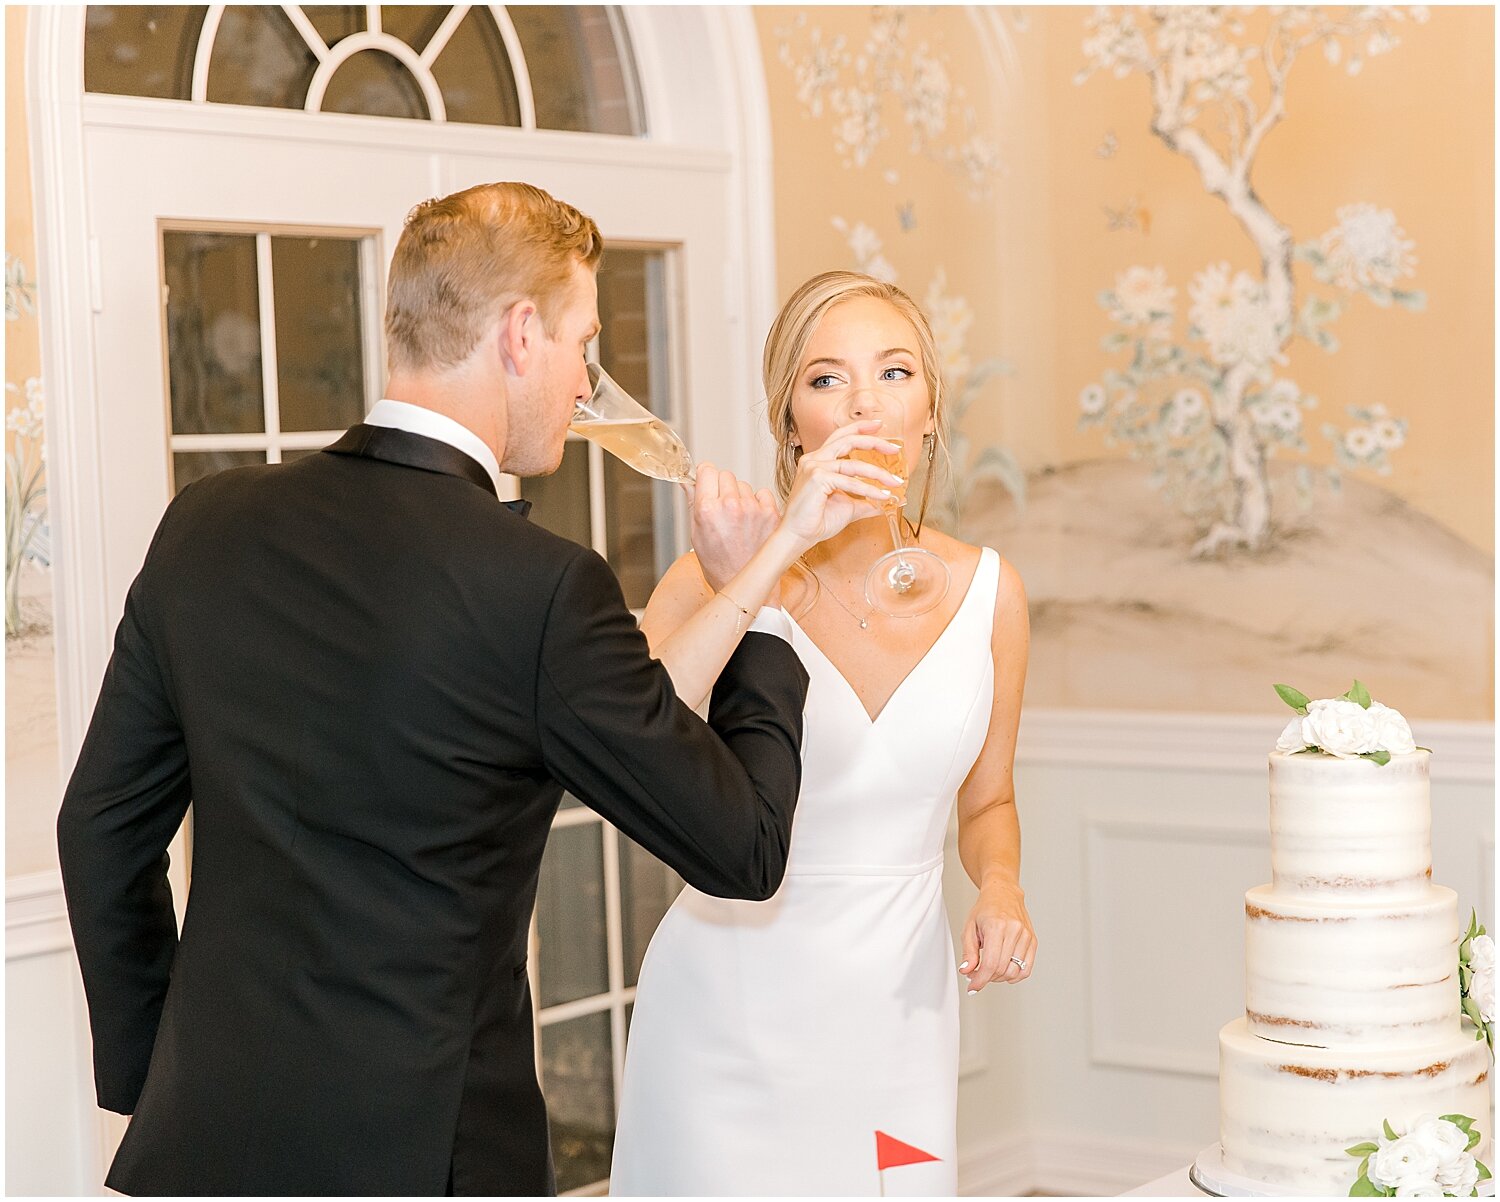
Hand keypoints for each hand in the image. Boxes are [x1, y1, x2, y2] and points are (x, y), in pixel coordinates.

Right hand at [682, 463, 781, 591]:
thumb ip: (692, 501)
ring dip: (740, 496)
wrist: (744, 582)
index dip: (706, 476)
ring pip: (744, 485)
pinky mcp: (771, 513)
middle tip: (722, 507)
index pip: (707, 470)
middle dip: (722, 487)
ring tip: (738, 519)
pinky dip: (758, 502)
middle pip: (725, 475)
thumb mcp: (696, 533)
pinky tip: (752, 520)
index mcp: (707, 509)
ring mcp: (753, 508)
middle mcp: (730, 505)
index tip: (707, 482)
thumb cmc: (718, 563)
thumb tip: (687, 481)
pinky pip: (762, 493)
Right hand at [778, 421, 903, 549]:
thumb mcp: (847, 507)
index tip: (879, 425)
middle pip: (848, 440)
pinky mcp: (817, 479)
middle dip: (874, 442)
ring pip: (853, 464)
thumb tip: (884, 501)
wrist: (798, 537)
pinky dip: (869, 489)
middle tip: (894, 449)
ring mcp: (814, 467)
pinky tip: (882, 496)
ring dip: (878, 474)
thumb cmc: (816, 521)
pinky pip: (850, 481)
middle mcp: (814, 460)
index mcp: (818, 461)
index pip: (840, 437)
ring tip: (895, 482)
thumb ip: (864, 500)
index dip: (860, 428)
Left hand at [959, 881, 1034, 994]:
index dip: (980, 980)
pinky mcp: (1033, 941)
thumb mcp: (969, 928)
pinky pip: (1027, 968)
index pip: (990, 963)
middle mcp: (1014, 931)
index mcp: (996, 926)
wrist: (1003, 894)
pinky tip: (1005, 971)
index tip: (973, 987)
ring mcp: (1026, 936)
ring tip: (990, 969)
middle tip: (977, 974)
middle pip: (1002, 969)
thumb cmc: (986, 909)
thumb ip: (968, 952)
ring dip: (1000, 977)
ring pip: (1015, 971)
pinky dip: (1015, 975)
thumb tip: (967, 971)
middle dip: (987, 978)